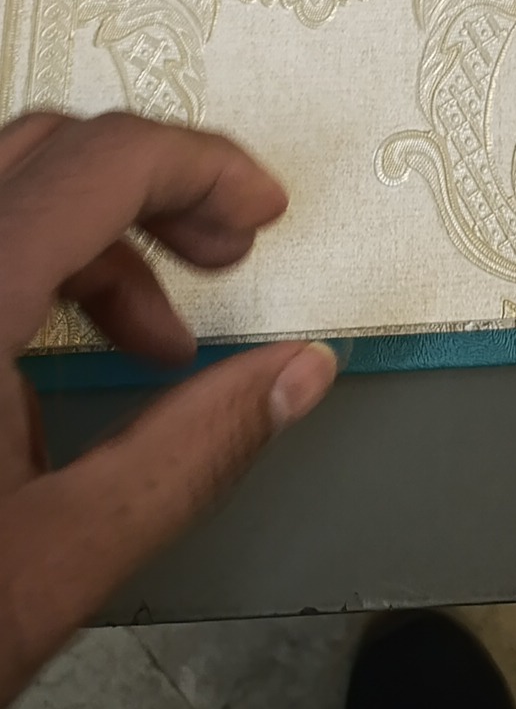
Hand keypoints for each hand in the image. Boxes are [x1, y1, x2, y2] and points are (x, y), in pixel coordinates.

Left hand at [0, 108, 336, 708]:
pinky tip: (59, 362)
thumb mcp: (66, 556)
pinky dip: (27, 271)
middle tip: (222, 252)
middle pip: (47, 152)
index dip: (203, 168)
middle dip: (153, 190)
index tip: (259, 213)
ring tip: (153, 338)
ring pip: (2, 193)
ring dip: (92, 239)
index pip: (103, 162)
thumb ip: (196, 448)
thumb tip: (293, 375)